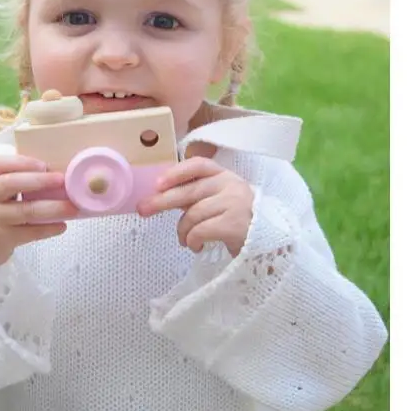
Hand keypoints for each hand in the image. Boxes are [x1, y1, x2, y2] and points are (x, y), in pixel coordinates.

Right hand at [0, 155, 78, 285]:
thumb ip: (13, 181)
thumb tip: (52, 173)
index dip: (21, 162)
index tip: (43, 164)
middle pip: (10, 184)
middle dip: (39, 180)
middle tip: (61, 179)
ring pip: (25, 211)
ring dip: (52, 208)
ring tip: (72, 207)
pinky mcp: (1, 239)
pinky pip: (30, 233)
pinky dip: (48, 228)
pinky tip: (61, 226)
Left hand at [137, 157, 253, 256]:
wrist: (268, 244)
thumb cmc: (235, 221)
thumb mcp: (218, 201)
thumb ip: (195, 194)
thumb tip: (158, 194)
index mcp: (225, 175)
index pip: (199, 164)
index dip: (176, 172)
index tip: (158, 183)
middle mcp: (231, 185)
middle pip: (190, 191)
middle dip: (162, 201)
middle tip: (143, 209)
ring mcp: (235, 204)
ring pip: (192, 214)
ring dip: (182, 231)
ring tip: (185, 240)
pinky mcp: (235, 224)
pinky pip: (200, 231)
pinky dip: (193, 241)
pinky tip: (196, 246)